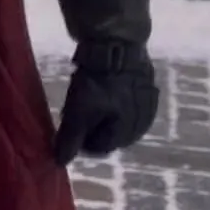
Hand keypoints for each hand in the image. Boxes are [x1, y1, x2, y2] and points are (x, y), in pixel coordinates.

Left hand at [53, 40, 159, 165]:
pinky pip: (127, 104)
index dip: (79, 139)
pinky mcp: (149, 91)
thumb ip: (70, 139)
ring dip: (103, 113)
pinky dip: (114, 101)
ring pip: (118, 120)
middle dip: (91, 126)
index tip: (68, 122)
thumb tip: (60, 163)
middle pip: (109, 135)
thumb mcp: (77, 113)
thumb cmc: (97, 84)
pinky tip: (104, 87)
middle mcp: (142, 127)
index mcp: (126, 136)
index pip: (97, 149)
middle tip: (77, 108)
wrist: (119, 47)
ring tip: (88, 96)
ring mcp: (149, 109)